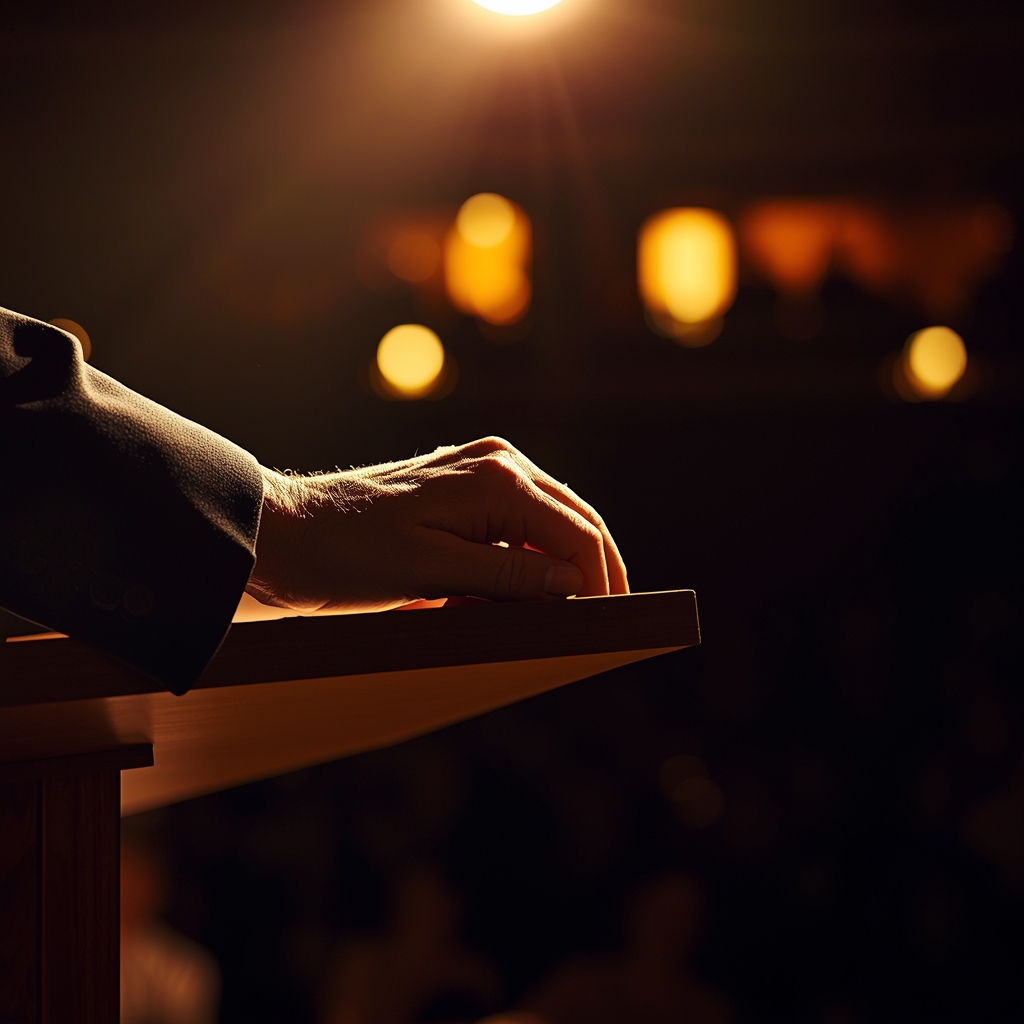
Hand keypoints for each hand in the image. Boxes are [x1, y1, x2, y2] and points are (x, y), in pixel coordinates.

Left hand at [245, 436, 627, 611]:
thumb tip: (575, 583)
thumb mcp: (432, 575)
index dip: (600, 579)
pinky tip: (505, 593)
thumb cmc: (346, 556)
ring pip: (547, 522)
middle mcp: (496, 463)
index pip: (577, 532)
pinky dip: (520, 561)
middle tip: (608, 618)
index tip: (612, 622)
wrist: (282, 536)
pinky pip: (513, 524)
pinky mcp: (460, 487)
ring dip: (554, 567)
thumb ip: (510, 577)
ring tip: (550, 613)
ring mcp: (478, 469)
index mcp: (496, 479)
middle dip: (592, 571)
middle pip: (573, 520)